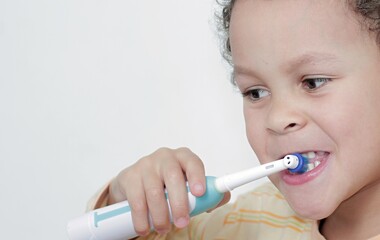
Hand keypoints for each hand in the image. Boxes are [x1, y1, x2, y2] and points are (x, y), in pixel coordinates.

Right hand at [108, 147, 230, 235]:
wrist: (136, 182)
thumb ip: (208, 192)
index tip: (200, 193)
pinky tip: (145, 227)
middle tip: (182, 223)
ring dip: (160, 215)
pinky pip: (136, 199)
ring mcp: (146, 165)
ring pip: (154, 191)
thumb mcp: (187, 185)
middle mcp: (165, 157)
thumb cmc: (168, 184)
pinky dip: (141, 218)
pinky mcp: (130, 176)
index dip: (197, 176)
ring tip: (164, 229)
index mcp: (183, 157)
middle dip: (179, 203)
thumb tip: (221, 196)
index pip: (192, 162)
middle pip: (173, 177)